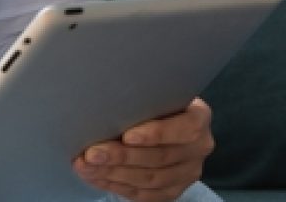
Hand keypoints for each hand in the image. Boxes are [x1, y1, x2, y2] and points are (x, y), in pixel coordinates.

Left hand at [73, 97, 213, 201]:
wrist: (166, 125)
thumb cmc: (155, 103)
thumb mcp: (157, 94)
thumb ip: (144, 100)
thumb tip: (107, 103)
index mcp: (199, 117)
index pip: (184, 129)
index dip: (156, 134)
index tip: (126, 135)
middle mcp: (199, 148)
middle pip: (160, 158)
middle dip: (122, 157)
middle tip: (92, 153)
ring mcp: (187, 173)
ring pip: (149, 179)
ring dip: (113, 174)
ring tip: (86, 166)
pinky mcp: (173, 191)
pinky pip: (143, 195)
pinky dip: (116, 186)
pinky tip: (96, 177)